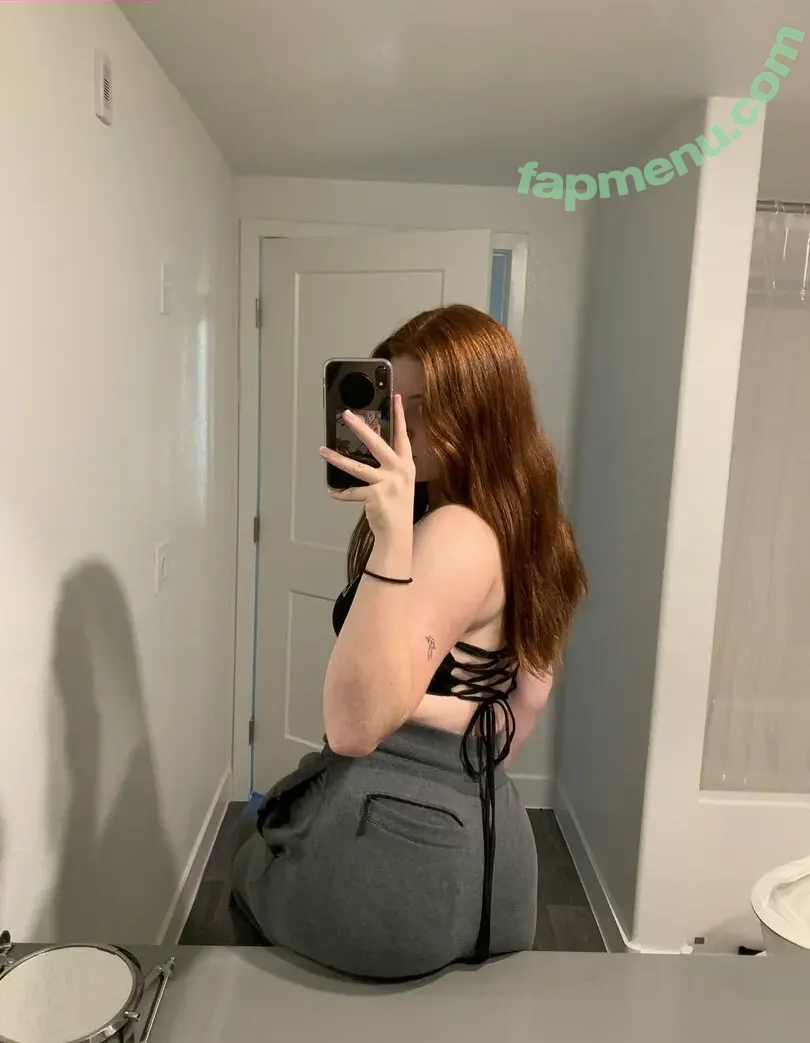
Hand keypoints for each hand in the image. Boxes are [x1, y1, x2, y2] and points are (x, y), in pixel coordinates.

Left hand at [319, 395, 414, 541]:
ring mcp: (387, 483)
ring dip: (337, 459)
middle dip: (360, 428)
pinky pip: (352, 492)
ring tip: (322, 451)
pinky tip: (332, 492)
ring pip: (357, 467)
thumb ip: (390, 467)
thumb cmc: (397, 506)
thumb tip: (369, 451)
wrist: (398, 532)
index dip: (400, 416)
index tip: (395, 398)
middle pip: (376, 444)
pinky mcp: (375, 496)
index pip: (402, 436)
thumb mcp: (400, 482)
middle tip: (346, 415)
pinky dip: (341, 493)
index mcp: (406, 464)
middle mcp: (399, 471)